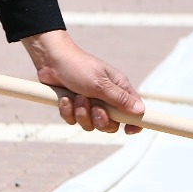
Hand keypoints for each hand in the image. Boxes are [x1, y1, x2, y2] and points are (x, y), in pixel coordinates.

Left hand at [20, 29, 143, 133]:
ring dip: (82, 113)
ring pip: (91, 125)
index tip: (128, 130)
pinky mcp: (74, 108)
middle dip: (101, 120)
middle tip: (94, 108)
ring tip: (76, 97)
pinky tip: (65, 98)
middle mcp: (106, 99)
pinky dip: (68, 111)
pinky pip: (74, 121)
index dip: (134, 123)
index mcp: (118, 89)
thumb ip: (120, 99)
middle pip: (111, 124)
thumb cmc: (79, 67)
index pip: (134, 110)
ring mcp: (90, 104)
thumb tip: (141, 110)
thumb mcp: (101, 83)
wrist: (51, 61)